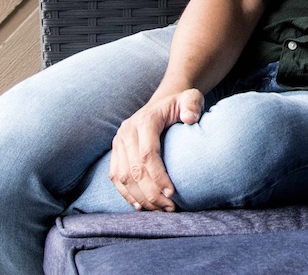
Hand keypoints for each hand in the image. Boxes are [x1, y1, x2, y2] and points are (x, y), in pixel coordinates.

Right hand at [109, 88, 203, 211]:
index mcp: (145, 120)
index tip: (172, 193)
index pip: (148, 153)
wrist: (162, 103)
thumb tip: (190, 118)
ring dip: (140, 197)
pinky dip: (126, 193)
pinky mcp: (115, 152)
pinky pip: (115, 176)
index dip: (158, 175)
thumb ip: (192, 104)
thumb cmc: (179, 104)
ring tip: (159, 210)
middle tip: (170, 207)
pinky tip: (141, 206)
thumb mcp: (190, 98)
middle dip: (151, 192)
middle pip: (134, 169)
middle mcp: (127, 131)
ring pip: (122, 176)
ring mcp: (118, 142)